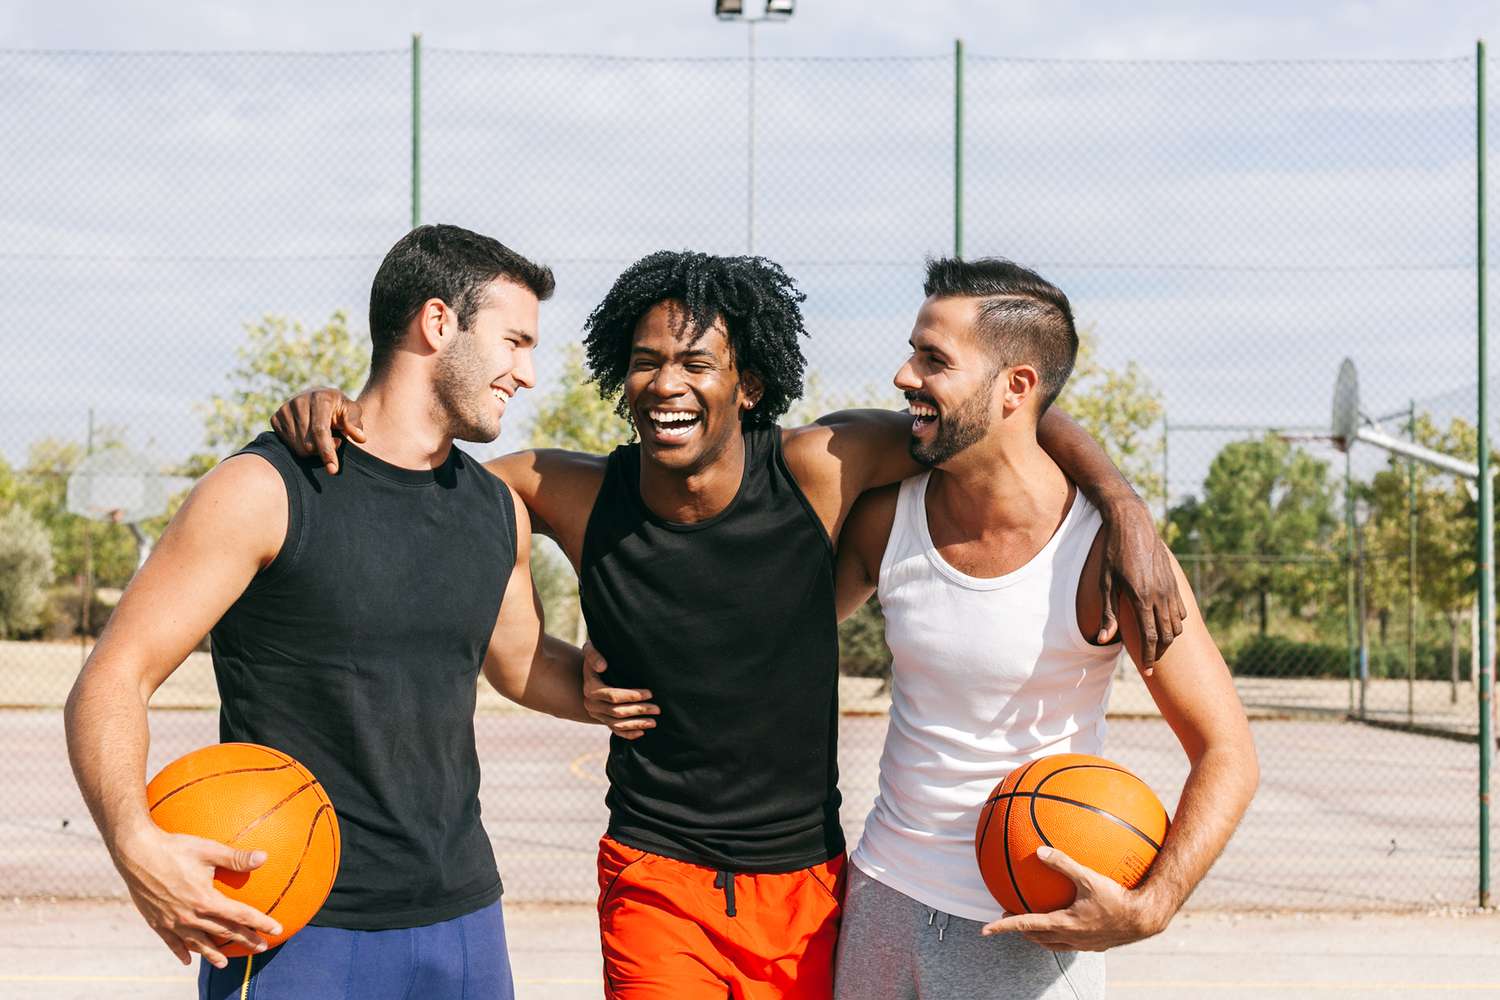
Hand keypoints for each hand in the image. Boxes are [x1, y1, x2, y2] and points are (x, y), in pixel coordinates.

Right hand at [113, 823, 281, 968]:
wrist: (136, 853)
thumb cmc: (175, 848)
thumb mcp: (209, 850)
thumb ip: (236, 858)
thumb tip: (265, 857)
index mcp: (206, 900)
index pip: (240, 916)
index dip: (260, 923)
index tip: (276, 930)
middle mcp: (190, 916)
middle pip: (223, 933)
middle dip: (245, 941)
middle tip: (262, 948)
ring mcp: (172, 921)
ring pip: (198, 943)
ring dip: (213, 954)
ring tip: (225, 963)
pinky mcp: (156, 922)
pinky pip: (172, 943)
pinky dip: (181, 952)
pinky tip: (187, 960)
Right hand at [269, 388, 365, 474]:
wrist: (319, 399)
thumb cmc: (339, 409)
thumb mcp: (352, 411)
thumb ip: (355, 423)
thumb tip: (360, 438)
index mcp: (320, 398)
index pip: (320, 431)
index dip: (327, 451)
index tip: (333, 469)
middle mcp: (299, 401)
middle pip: (308, 443)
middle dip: (322, 451)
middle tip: (335, 442)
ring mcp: (284, 409)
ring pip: (297, 447)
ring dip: (312, 451)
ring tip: (322, 438)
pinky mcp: (275, 418)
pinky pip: (287, 445)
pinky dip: (300, 447)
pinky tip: (308, 437)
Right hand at [581, 641, 658, 739]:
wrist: (593, 671)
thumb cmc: (597, 656)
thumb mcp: (592, 649)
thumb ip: (594, 655)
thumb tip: (602, 666)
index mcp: (591, 688)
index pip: (614, 696)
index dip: (633, 695)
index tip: (650, 693)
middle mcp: (591, 704)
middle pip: (617, 712)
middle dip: (639, 710)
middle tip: (658, 708)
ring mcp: (596, 714)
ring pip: (617, 724)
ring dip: (637, 724)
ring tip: (654, 722)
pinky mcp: (602, 720)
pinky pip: (615, 730)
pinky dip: (628, 733)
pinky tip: (642, 732)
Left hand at [981, 846, 1165, 951]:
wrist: (1145, 918)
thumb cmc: (1118, 897)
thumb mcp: (1088, 876)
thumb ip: (1063, 863)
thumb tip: (1039, 850)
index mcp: (1063, 924)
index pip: (1025, 926)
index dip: (1003, 928)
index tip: (985, 930)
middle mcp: (1070, 937)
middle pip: (1036, 938)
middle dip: (1020, 930)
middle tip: (1008, 918)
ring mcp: (1083, 943)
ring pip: (1052, 944)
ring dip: (1039, 934)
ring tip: (1032, 922)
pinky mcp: (1096, 944)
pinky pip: (1071, 941)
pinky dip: (1060, 933)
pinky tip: (1069, 918)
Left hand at [1097, 497, 1183, 673]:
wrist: (1133, 524)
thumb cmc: (1113, 553)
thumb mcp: (1105, 583)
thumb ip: (1108, 613)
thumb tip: (1103, 640)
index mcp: (1141, 598)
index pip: (1149, 637)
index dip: (1148, 657)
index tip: (1146, 671)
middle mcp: (1160, 595)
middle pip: (1166, 635)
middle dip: (1160, 652)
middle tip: (1151, 662)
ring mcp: (1170, 588)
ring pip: (1177, 624)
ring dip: (1168, 638)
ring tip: (1156, 646)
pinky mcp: (1174, 581)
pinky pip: (1180, 610)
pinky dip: (1175, 623)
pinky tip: (1164, 626)